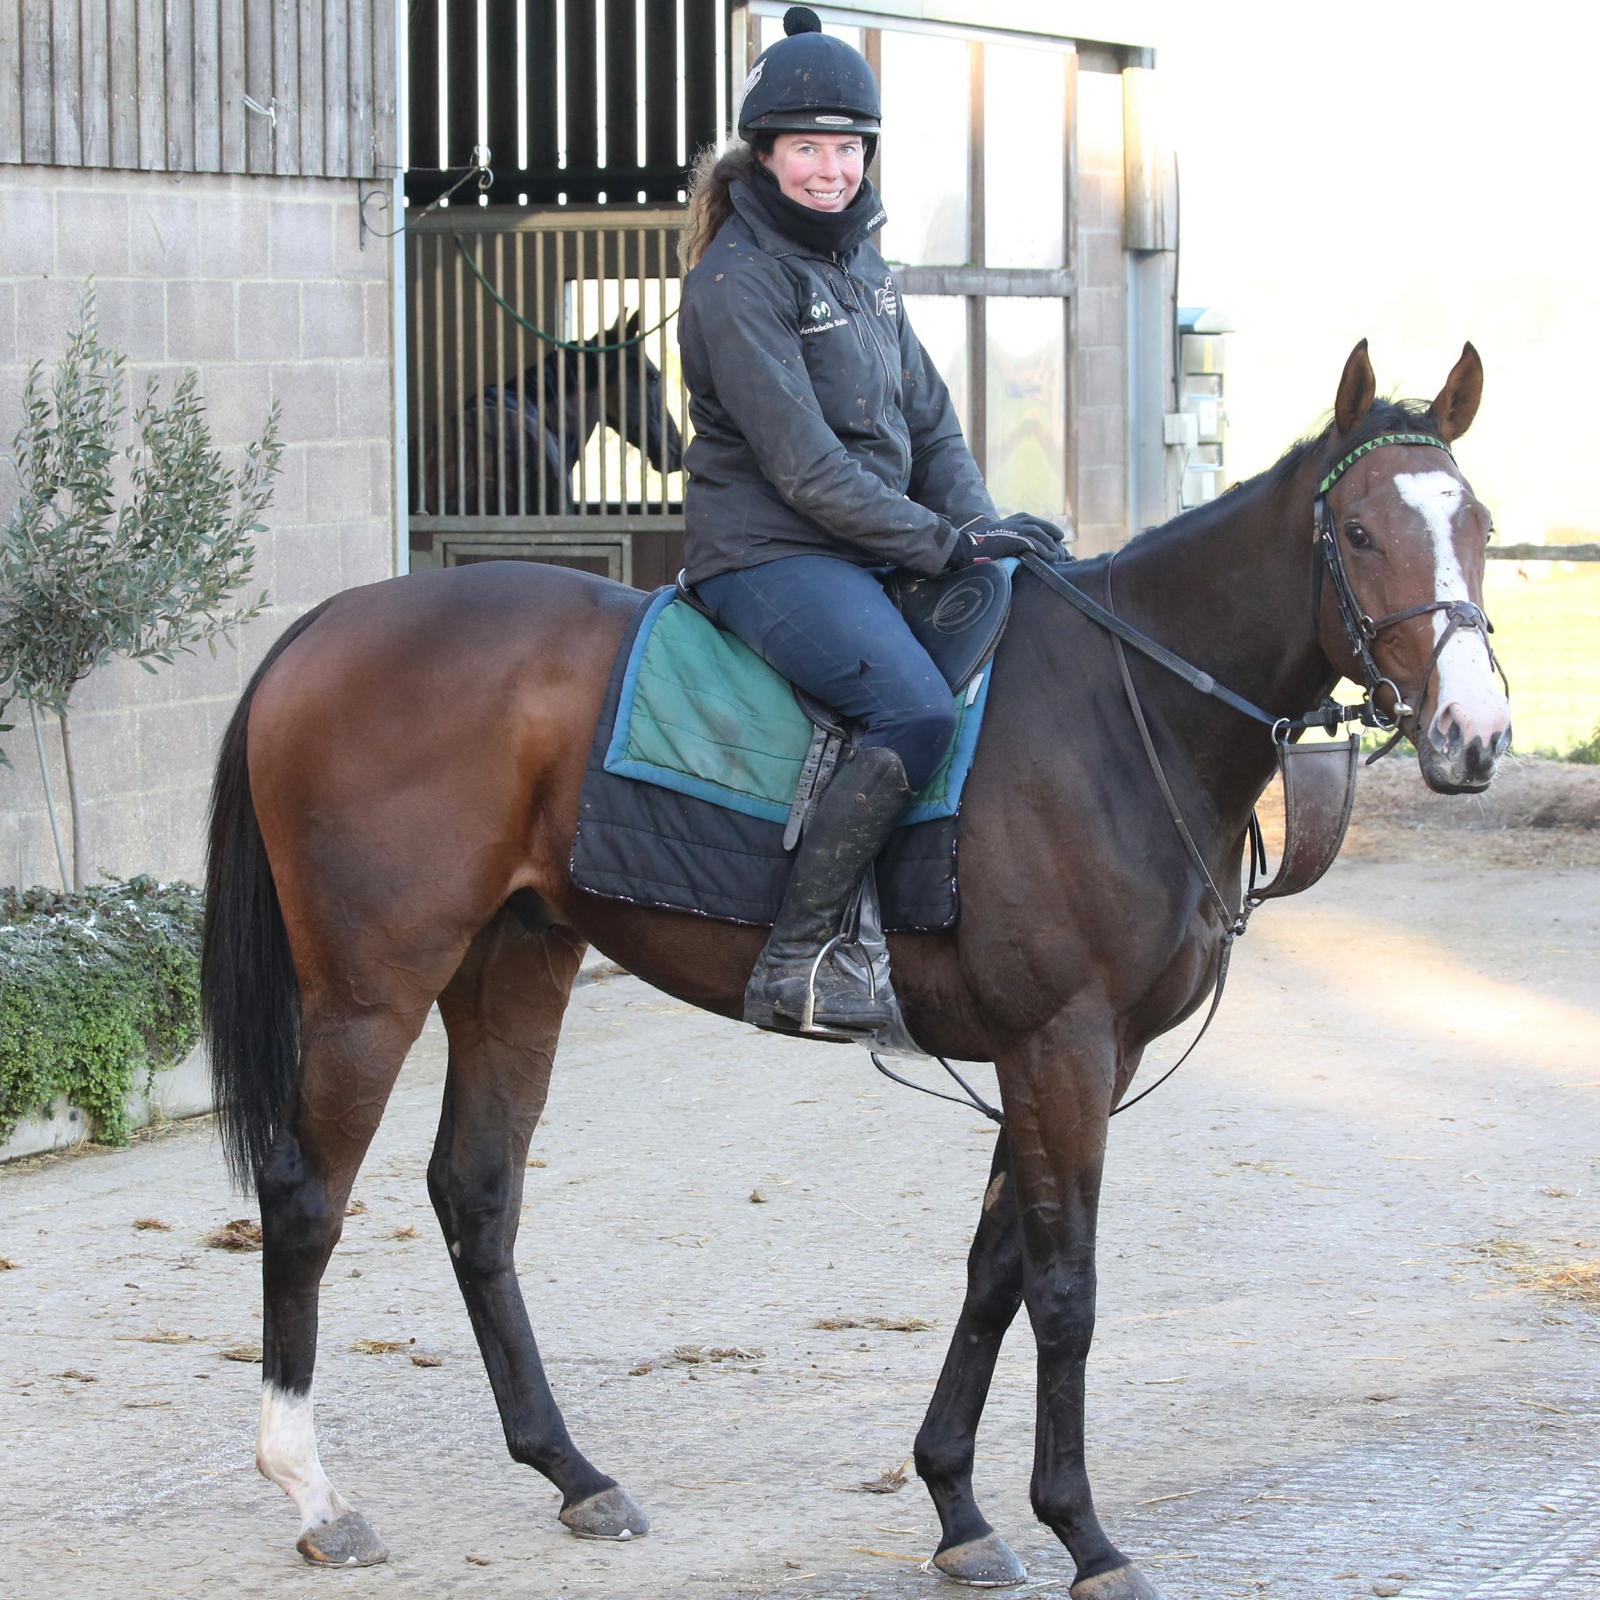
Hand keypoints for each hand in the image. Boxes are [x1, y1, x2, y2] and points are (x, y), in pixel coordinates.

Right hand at [944, 514, 1065, 569]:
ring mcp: (1020, 528)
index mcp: (1019, 518)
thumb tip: (1027, 549)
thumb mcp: (1003, 536)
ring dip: (1053, 548)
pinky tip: (1051, 559)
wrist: (968, 546)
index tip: (1057, 546)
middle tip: (1063, 553)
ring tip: (1058, 558)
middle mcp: (1022, 520)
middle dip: (1056, 541)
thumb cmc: (982, 544)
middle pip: (1047, 528)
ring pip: (1045, 536)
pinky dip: (1046, 552)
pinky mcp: (1018, 539)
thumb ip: (1016, 538)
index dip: (1051, 535)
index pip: (1042, 525)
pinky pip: (1038, 545)